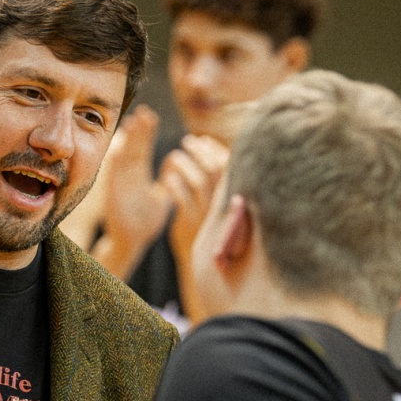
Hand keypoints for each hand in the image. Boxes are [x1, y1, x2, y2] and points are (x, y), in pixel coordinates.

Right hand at [95, 106, 170, 273]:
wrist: (131, 241)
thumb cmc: (146, 221)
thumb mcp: (162, 199)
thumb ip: (167, 181)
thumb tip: (175, 163)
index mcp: (139, 175)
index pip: (144, 148)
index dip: (147, 132)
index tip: (151, 115)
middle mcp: (128, 175)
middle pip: (134, 147)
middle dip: (138, 130)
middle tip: (143, 110)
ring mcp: (119, 182)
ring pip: (124, 156)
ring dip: (128, 140)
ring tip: (133, 121)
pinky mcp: (113, 192)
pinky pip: (114, 173)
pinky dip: (116, 159)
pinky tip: (120, 144)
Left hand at [160, 133, 230, 273]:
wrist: (205, 260)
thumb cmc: (210, 223)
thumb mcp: (218, 200)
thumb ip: (216, 177)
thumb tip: (208, 146)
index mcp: (233, 196)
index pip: (229, 165)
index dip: (215, 149)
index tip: (203, 140)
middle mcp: (224, 204)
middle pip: (214, 169)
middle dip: (200, 151)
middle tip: (187, 141)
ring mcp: (208, 214)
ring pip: (198, 181)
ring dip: (185, 164)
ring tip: (174, 156)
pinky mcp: (192, 224)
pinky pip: (182, 199)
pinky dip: (174, 185)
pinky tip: (167, 178)